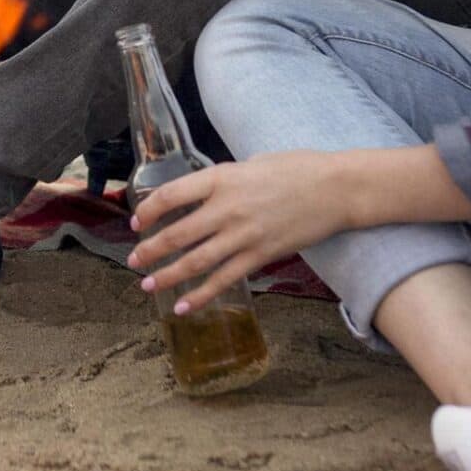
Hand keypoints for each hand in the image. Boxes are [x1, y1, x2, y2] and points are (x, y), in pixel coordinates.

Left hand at [128, 143, 470, 310]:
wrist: (337, 189)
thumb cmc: (296, 168)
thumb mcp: (251, 163)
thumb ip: (223, 181)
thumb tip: (201, 194)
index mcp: (222, 178)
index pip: (171, 195)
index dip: (148, 211)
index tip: (136, 221)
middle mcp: (227, 207)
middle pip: (177, 234)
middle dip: (150, 250)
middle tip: (134, 261)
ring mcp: (244, 235)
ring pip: (195, 262)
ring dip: (167, 276)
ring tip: (148, 285)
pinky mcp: (261, 255)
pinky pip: (224, 279)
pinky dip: (202, 295)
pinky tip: (184, 307)